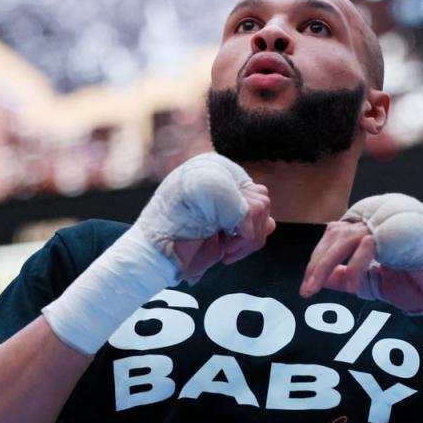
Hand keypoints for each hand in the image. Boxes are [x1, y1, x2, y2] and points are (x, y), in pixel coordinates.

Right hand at [137, 153, 274, 280]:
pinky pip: (253, 220)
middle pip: (261, 199)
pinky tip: (225, 253)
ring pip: (261, 208)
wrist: (149, 255)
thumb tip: (273, 223)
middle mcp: (212, 167)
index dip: (247, 223)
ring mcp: (215, 175)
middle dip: (252, 232)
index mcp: (208, 172)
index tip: (228, 240)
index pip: (251, 194)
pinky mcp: (219, 190)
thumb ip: (242, 222)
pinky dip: (244, 244)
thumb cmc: (176, 246)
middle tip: (227, 248)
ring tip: (225, 251)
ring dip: (248, 241)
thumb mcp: (216, 230)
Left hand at [299, 219, 422, 312]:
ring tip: (315, 289)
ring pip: (346, 238)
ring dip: (326, 265)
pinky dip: (355, 268)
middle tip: (306, 289)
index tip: (309, 281)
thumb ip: (347, 275)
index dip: (319, 256)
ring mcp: (390, 218)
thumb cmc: (414, 282)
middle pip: (337, 233)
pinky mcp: (399, 229)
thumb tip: (321, 277)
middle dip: (318, 263)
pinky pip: (367, 247)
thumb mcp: (372, 281)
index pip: (336, 232)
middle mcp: (380, 213)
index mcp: (374, 219)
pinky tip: (352, 289)